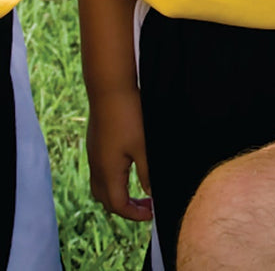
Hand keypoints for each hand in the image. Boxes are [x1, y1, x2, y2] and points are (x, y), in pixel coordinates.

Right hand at [86, 86, 152, 221]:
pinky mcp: (95, 146)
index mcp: (108, 172)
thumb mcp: (143, 146)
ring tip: (139, 193)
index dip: (135, 214)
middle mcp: (97, 168)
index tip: (152, 214)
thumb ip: (147, 172)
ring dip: (119, 195)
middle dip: (126, 208)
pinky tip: (128, 171)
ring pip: (101, 187)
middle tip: (148, 207)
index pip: (118, 205)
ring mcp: (94, 156)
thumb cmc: (129, 117)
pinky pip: (100, 173)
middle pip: (107, 200)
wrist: (110, 90)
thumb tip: (150, 193)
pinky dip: (113, 181)